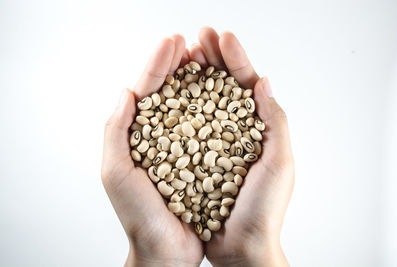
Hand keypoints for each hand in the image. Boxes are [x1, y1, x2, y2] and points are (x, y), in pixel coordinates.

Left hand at [101, 35, 203, 266]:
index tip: (173, 41)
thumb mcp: (117, 172)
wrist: (166, 249)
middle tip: (193, 39)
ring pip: (193, 104)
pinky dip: (218, 107)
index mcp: (137, 134)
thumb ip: (116, 130)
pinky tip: (226, 91)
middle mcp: (161, 136)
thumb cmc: (138, 216)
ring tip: (209, 56)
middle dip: (180, 63)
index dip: (159, 63)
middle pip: (172, 91)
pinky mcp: (204, 158)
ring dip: (201, 78)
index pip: (148, 90)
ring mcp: (183, 145)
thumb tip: (126, 91)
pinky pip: (212, 127)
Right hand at [190, 27, 293, 265]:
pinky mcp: (193, 158)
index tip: (223, 36)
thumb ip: (274, 122)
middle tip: (199, 36)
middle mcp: (233, 132)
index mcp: (258, 129)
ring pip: (201, 102)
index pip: (245, 85)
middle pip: (221, 87)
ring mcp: (212, 143)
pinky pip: (184, 128)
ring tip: (183, 54)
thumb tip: (264, 81)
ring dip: (193, 76)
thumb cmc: (263, 210)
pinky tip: (168, 90)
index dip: (235, 59)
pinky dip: (177, 107)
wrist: (240, 246)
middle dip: (213, 59)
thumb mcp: (279, 163)